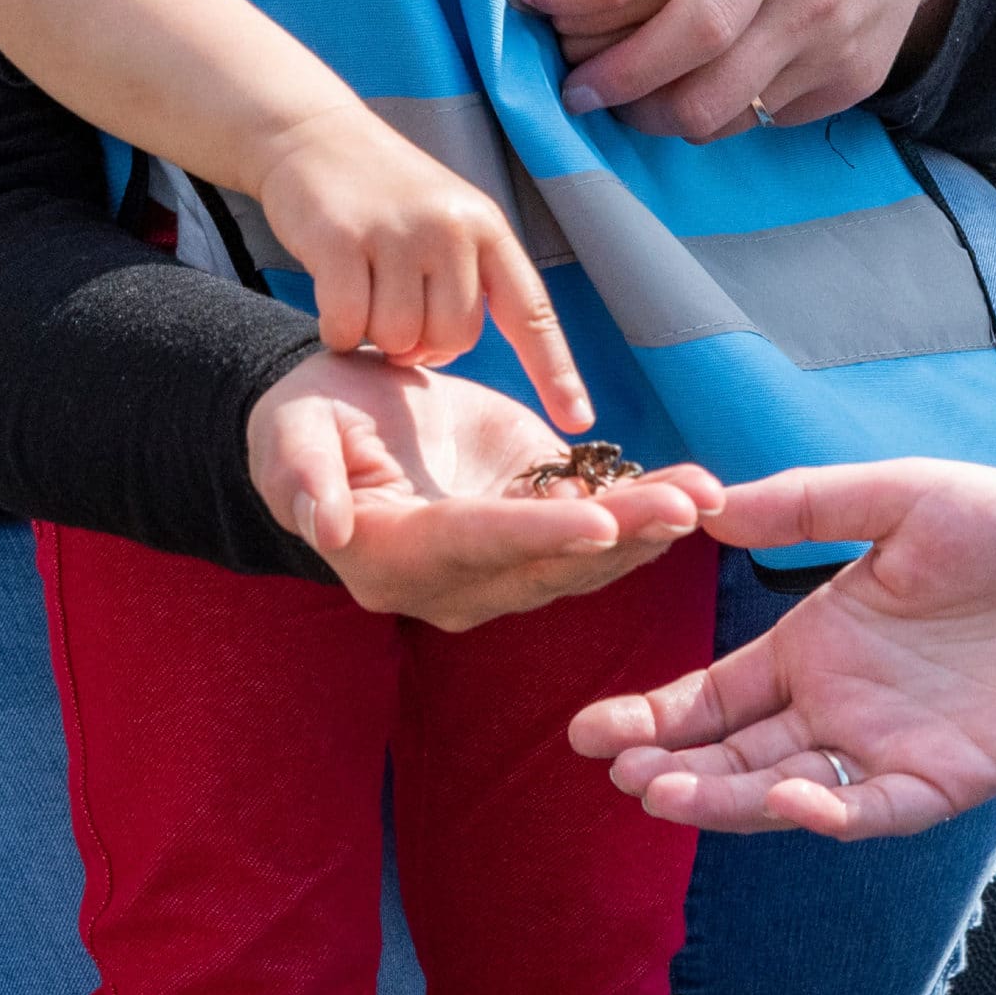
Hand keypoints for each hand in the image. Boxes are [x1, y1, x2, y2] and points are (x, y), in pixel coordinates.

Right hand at [248, 349, 723, 630]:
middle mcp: (454, 580)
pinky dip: (646, 514)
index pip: (477, 544)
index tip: (599, 521)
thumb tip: (319, 526)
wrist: (338, 414)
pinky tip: (698, 491)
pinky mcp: (529, 530)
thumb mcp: (288, 433)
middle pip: (546, 559)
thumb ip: (301, 474)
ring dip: (648, 528)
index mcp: (394, 555)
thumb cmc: (304, 418)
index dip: (538, 533)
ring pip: (583, 556)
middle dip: (621, 534)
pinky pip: (594, 531)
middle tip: (686, 507)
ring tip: (706, 495)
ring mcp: (497, 563)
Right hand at [254, 102, 591, 431]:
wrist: (315, 135)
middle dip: (421, 342)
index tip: (577, 420)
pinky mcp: (341, 241)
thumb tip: (450, 351)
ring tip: (365, 285)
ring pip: (398, 342)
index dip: (555, 370)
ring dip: (375, 334)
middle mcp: (450, 228)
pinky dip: (337, 328)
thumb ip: (464, 279)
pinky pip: (348, 328)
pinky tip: (333, 290)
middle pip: (452, 341)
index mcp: (486, 227)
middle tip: (396, 302)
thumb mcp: (446, 220)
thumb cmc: (385, 194)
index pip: (531, 311)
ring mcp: (395, 232)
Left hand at [553, 0, 975, 134]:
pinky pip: (771, 117)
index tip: (577, 83)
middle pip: (708, 97)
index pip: (698, 27)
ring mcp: (839, 48)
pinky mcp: (856, 78)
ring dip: (674, 114)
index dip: (629, 69)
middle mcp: (811, 2)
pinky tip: (705, 69)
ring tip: (638, 83)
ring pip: (734, 118)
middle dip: (635, 109)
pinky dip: (728, 107)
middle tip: (591, 92)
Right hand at [570, 460, 995, 836]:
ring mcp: (889, 747)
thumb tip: (709, 505)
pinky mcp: (946, 778)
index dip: (657, 713)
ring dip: (726, 798)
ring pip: (788, 791)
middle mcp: (842, 704)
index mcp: (820, 641)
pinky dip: (829, 814)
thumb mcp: (894, 496)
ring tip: (660, 794)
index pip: (719, 693)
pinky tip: (789, 802)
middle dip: (669, 762)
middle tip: (609, 768)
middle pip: (736, 750)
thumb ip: (804, 505)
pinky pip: (874, 809)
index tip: (593, 728)